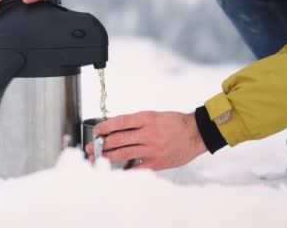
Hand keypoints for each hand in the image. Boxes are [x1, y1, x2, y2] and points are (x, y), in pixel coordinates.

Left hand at [85, 111, 207, 170]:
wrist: (196, 134)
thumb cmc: (175, 123)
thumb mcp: (155, 115)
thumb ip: (137, 122)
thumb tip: (116, 129)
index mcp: (147, 118)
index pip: (119, 122)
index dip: (104, 127)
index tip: (96, 131)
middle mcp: (147, 133)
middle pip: (117, 139)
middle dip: (100, 144)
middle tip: (91, 147)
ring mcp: (151, 149)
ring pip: (122, 153)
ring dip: (106, 156)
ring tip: (96, 158)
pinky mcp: (155, 163)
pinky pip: (134, 168)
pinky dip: (122, 169)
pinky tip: (113, 170)